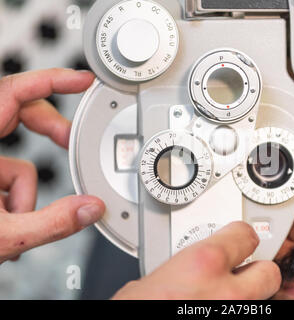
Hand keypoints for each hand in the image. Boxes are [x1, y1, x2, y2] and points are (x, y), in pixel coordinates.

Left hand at [0, 68, 104, 263]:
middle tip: (72, 143)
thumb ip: (52, 222)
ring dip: (24, 191)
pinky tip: (7, 221)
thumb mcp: (3, 235)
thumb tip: (89, 208)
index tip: (80, 80)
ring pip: (16, 159)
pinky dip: (14, 200)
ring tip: (16, 219)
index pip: (12, 93)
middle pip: (21, 115)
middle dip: (51, 131)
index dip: (51, 81)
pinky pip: (7, 179)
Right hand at [113, 222, 281, 299]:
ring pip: (262, 301)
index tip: (240, 240)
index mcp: (204, 263)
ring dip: (247, 298)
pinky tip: (217, 312)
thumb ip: (184, 266)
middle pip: (269, 272)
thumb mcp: (155, 278)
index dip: (242, 238)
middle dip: (256, 273)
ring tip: (224, 299)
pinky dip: (239, 311)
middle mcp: (228, 292)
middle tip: (241, 275)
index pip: (246, 234)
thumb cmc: (137, 309)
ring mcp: (236, 316)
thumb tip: (191, 267)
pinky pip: (247, 315)